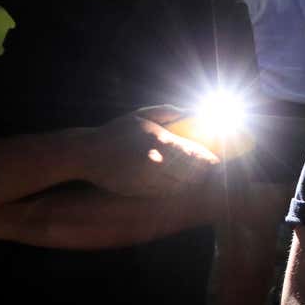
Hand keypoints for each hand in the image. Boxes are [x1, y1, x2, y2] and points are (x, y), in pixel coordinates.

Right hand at [82, 105, 221, 197]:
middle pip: (190, 173)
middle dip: (202, 173)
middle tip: (212, 173)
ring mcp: (147, 178)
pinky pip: (164, 193)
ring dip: (190, 183)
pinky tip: (178, 185)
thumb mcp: (139, 116)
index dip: (208, 159)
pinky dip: (174, 190)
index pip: (193, 153)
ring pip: (179, 186)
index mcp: (159, 140)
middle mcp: (156, 161)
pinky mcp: (139, 191)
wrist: (87, 154)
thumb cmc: (115, 132)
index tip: (218, 160)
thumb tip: (189, 111)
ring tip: (198, 180)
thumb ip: (167, 112)